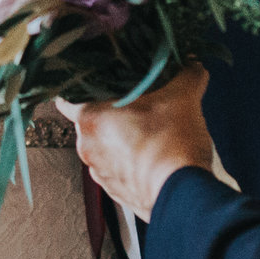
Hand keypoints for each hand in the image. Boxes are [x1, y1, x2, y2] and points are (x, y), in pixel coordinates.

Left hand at [56, 63, 215, 218]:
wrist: (183, 194)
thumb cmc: (171, 144)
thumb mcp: (183, 98)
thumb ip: (187, 75)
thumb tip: (192, 64)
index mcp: (91, 118)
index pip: (67, 99)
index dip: (77, 90)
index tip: (89, 85)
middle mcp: (87, 147)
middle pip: (89, 123)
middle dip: (108, 114)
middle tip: (133, 105)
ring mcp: (100, 172)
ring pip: (102, 148)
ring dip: (119, 140)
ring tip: (146, 132)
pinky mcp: (115, 192)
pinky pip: (116, 170)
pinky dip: (128, 163)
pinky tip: (150, 156)